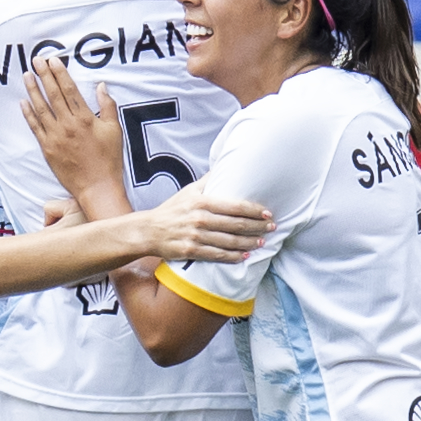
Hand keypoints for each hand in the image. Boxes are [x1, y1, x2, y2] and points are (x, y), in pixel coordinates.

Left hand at [19, 60, 125, 208]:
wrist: (97, 187)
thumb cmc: (109, 160)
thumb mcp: (115, 130)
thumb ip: (108, 106)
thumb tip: (101, 86)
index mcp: (85, 118)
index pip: (69, 90)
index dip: (60, 73)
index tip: (52, 61)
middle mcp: (68, 125)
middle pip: (53, 95)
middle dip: (44, 75)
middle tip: (36, 61)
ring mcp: (55, 137)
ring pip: (41, 108)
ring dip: (32, 90)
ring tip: (26, 76)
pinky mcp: (47, 148)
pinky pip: (35, 127)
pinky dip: (28, 114)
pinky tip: (23, 102)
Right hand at [136, 188, 270, 264]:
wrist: (148, 230)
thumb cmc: (171, 210)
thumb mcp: (189, 191)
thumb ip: (208, 181)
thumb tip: (224, 164)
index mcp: (202, 202)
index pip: (234, 206)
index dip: (254, 210)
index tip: (268, 213)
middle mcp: (200, 219)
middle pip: (236, 224)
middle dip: (257, 227)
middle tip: (272, 228)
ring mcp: (195, 236)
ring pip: (229, 241)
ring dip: (249, 242)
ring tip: (262, 242)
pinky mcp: (191, 251)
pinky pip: (217, 255)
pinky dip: (233, 257)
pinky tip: (244, 256)